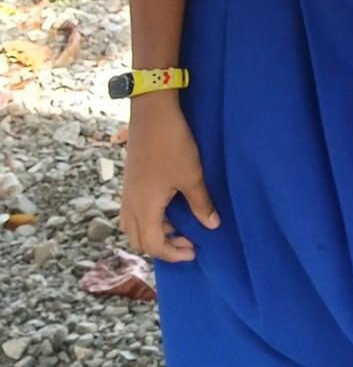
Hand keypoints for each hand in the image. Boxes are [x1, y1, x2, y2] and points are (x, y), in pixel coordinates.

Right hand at [120, 96, 219, 262]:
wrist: (152, 113)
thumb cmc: (172, 145)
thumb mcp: (191, 176)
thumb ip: (201, 204)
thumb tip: (212, 226)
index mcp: (144, 208)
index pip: (153, 244)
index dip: (173, 254)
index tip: (193, 252)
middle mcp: (130, 203)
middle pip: (138, 239)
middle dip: (161, 247)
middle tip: (187, 242)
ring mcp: (127, 191)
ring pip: (133, 225)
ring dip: (153, 233)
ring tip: (177, 227)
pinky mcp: (130, 180)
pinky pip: (133, 211)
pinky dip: (148, 219)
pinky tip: (167, 208)